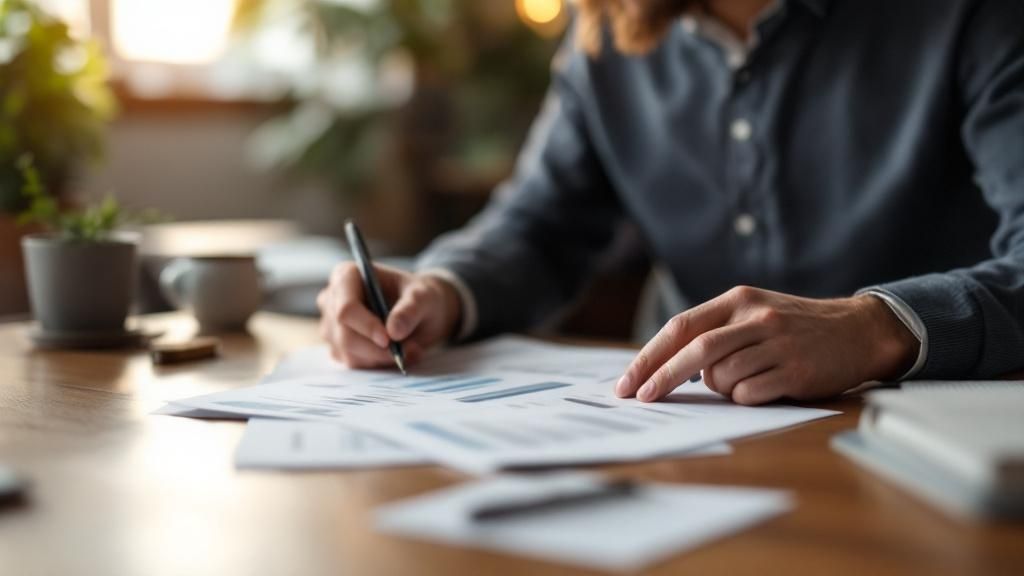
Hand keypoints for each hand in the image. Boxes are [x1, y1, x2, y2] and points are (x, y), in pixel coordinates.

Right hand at [317, 263, 461, 368]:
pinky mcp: (337, 346)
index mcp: (346, 276)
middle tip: (410, 350)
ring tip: (411, 349)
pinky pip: (353, 363)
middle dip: (378, 349)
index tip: (389, 339)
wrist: (420, 312)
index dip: (366, 326)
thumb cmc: (418, 297)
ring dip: (381, 357)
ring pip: (349, 353)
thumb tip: (394, 331)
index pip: (346, 308)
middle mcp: (332, 299)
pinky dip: (378, 363)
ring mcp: (331, 325)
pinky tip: (395, 353)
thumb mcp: (424, 297)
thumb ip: (411, 309)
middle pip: (345, 335)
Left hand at [615, 286, 918, 404]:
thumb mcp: (754, 313)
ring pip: (723, 377)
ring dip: (720, 388)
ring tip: (745, 379)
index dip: (650, 356)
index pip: (681, 327)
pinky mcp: (795, 370)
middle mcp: (755, 318)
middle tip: (642, 398)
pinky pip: (750, 394)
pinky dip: (745, 398)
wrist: (858, 331)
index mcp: (738, 300)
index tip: (627, 382)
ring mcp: (777, 343)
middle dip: (661, 377)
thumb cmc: (795, 327)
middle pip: (696, 351)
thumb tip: (666, 367)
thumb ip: (716, 331)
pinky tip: (764, 387)